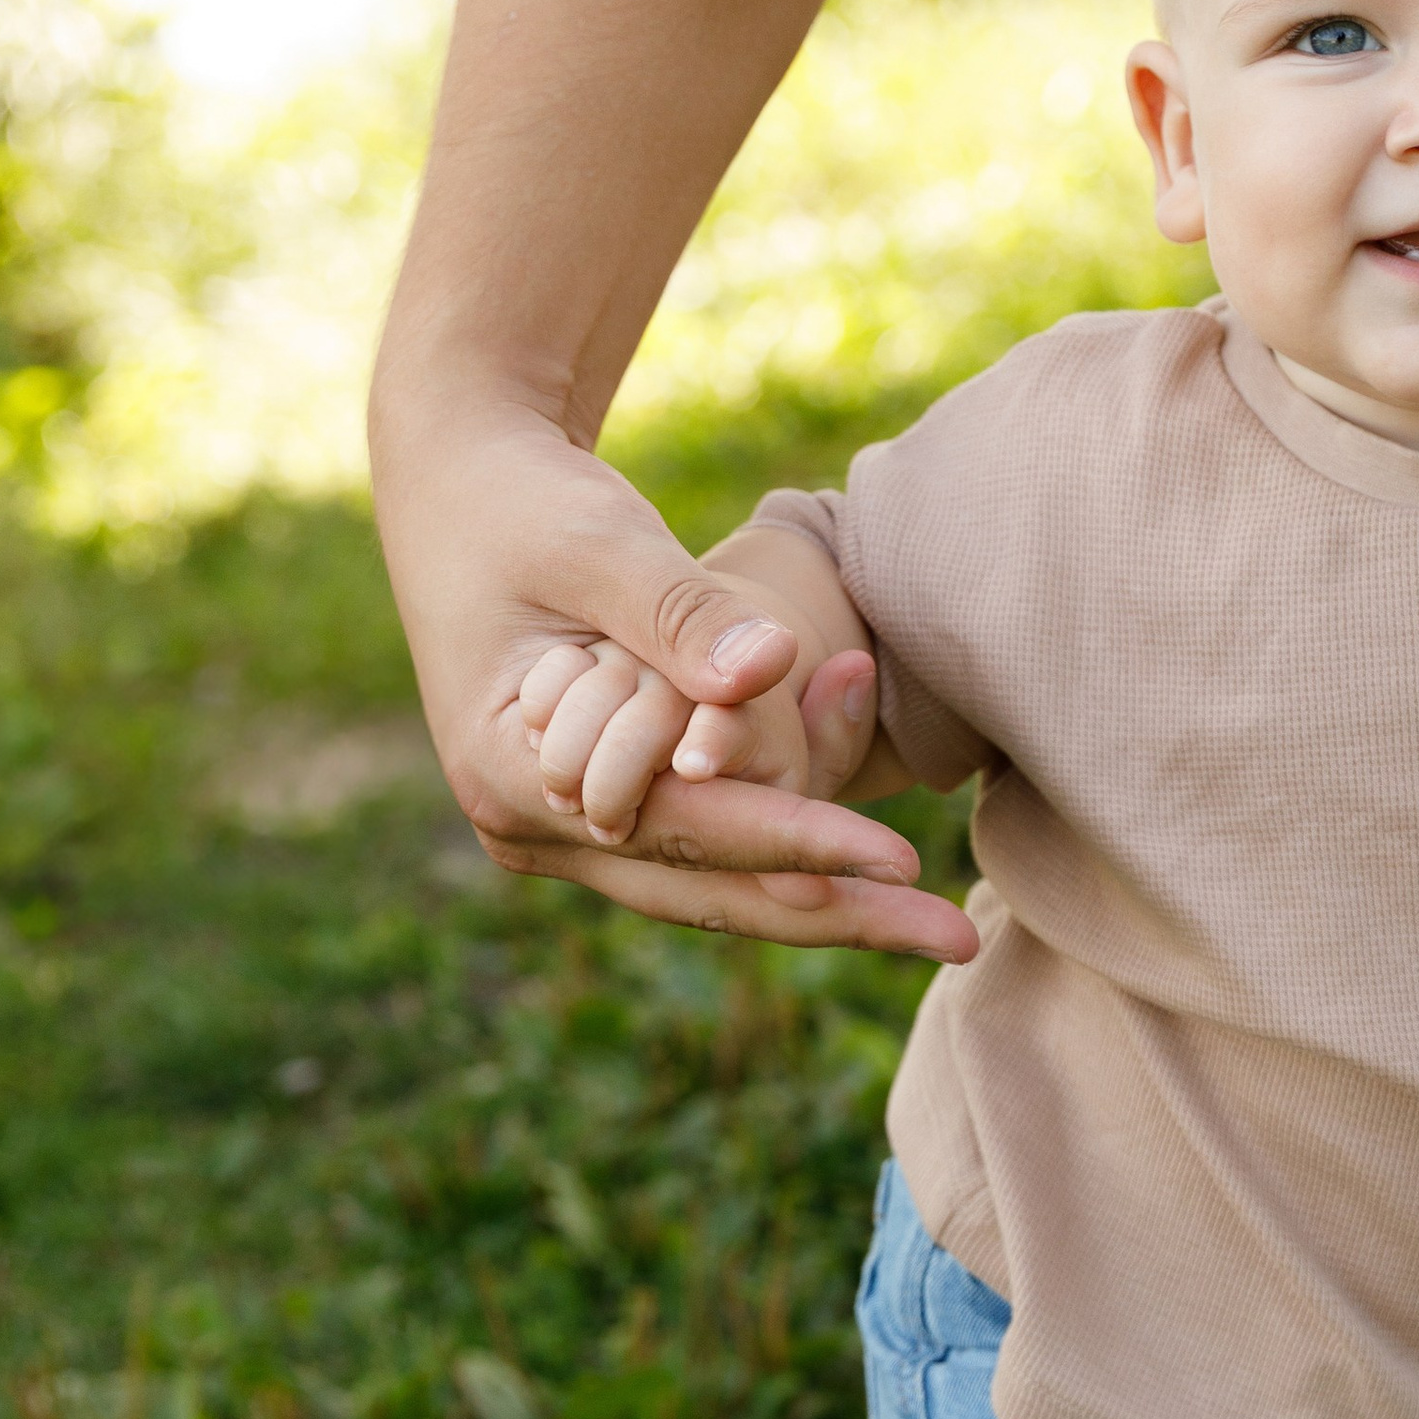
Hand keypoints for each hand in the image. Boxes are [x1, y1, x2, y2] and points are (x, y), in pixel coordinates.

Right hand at [373, 389, 972, 958]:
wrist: (460, 482)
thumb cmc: (521, 498)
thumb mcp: (597, 542)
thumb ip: (680, 612)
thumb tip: (772, 667)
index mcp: (507, 771)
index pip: (676, 828)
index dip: (793, 840)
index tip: (900, 859)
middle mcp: (530, 826)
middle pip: (703, 893)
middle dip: (836, 914)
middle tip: (957, 937)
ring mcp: (561, 829)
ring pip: (709, 890)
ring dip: (823, 901)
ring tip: (939, 925)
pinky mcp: (600, 809)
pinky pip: (705, 850)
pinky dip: (788, 848)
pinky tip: (882, 867)